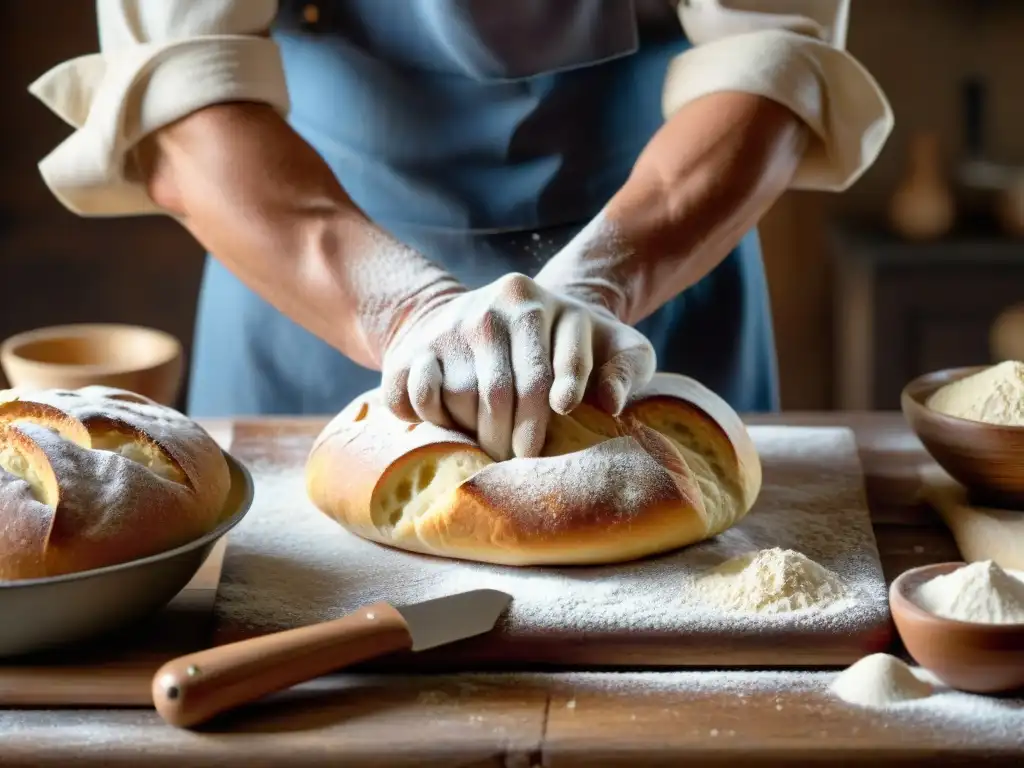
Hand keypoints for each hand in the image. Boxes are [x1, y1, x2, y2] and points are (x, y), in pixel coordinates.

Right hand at [381, 273, 655, 460]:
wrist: (499, 312)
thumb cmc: (570, 342)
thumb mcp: (611, 344)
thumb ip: (627, 367)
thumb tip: (611, 403)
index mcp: (545, 303)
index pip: (555, 358)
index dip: (565, 386)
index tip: (565, 412)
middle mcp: (496, 307)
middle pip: (504, 389)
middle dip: (515, 436)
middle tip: (524, 460)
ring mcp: (454, 323)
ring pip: (460, 396)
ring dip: (475, 433)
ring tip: (492, 446)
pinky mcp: (418, 344)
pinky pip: (415, 393)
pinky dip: (428, 418)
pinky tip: (448, 427)